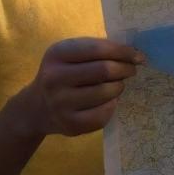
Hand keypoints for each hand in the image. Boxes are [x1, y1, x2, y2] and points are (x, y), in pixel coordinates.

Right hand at [22, 37, 144, 136]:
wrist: (36, 107)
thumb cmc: (61, 72)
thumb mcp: (69, 54)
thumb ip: (95, 49)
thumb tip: (132, 53)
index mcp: (58, 54)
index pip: (97, 49)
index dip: (122, 51)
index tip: (138, 55)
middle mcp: (55, 78)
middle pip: (104, 70)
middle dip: (125, 68)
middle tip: (132, 69)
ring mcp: (61, 104)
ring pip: (105, 93)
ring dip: (119, 86)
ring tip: (119, 83)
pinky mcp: (69, 125)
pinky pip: (102, 115)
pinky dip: (112, 106)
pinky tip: (110, 100)